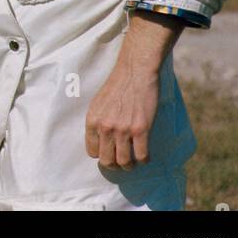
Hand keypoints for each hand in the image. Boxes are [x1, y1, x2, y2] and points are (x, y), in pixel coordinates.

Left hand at [84, 11, 181, 168]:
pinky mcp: (141, 129)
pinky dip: (144, 160)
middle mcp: (105, 127)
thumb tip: (100, 140)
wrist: (135, 72)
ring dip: (129, 165)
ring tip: (133, 161)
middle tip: (121, 162)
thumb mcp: (98, 102)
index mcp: (92, 120)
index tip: (108, 153)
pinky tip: (145, 155)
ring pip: (124, 162)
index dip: (101, 154)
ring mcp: (123, 129)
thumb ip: (98, 121)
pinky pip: (142, 156)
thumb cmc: (117, 85)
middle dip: (114, 165)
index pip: (91, 151)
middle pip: (107, 160)